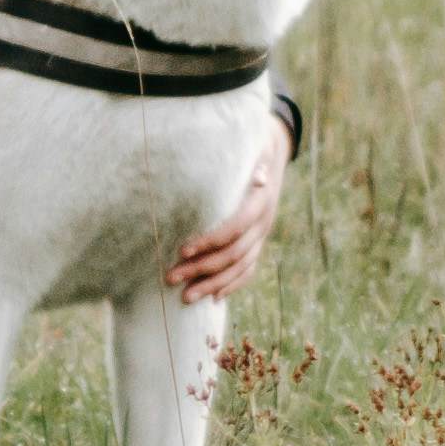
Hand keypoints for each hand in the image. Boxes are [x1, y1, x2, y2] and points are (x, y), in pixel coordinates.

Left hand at [166, 117, 286, 304]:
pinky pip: (248, 270)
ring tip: (185, 297)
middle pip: (231, 254)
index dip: (210, 241)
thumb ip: (254, 162)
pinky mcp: (258, 242)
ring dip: (211, 284)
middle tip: (170, 278)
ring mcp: (262, 236)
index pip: (234, 229)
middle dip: (200, 269)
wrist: (274, 151)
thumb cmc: (252, 148)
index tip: (182, 250)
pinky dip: (232, 285)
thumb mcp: (255, 147)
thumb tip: (259, 174)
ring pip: (238, 268)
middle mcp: (263, 224)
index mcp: (259, 203)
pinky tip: (214, 297)